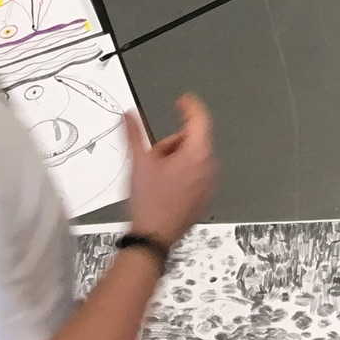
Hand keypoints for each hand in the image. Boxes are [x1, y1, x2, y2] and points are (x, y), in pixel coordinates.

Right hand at [122, 95, 217, 246]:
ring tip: (158, 178)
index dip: (189, 106)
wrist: (154, 238)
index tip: (183, 100)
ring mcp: (209, 182)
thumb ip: (134, 133)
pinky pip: (196, 174)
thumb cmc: (150, 205)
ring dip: (176, 160)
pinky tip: (166, 189)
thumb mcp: (139, 162)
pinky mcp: (205, 195)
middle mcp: (208, 166)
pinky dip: (183, 174)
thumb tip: (130, 115)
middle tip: (154, 160)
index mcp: (196, 154)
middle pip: (192, 140)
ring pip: (193, 158)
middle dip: (172, 144)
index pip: (199, 118)